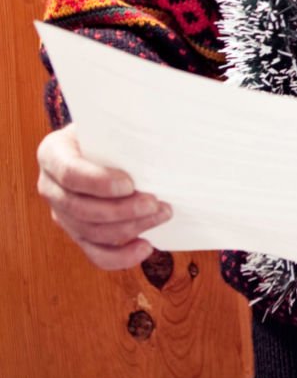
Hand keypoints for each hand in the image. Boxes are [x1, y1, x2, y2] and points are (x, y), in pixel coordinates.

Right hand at [36, 124, 169, 269]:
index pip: (70, 173)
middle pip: (81, 209)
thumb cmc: (112, 129)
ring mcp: (62, 213)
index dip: (99, 182)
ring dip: (130, 228)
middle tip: (157, 203)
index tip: (130, 184)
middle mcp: (50, 186)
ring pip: (91, 232)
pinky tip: (145, 248)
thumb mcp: (112, 121)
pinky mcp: (78, 232)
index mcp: (53, 153)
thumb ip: (125, 126)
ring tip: (162, 214)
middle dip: (122, 210)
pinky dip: (120, 256)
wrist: (105, 143)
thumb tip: (165, 134)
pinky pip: (95, 253)